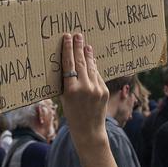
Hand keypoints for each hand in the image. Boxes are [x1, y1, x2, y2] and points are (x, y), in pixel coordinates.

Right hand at [60, 33, 109, 149]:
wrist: (89, 131)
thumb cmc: (72, 115)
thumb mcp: (64, 99)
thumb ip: (65, 82)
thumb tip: (68, 64)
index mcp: (70, 89)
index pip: (69, 64)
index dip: (68, 49)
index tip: (67, 37)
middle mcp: (84, 87)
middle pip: (81, 61)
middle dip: (79, 47)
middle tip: (78, 35)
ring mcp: (96, 88)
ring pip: (91, 66)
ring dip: (88, 55)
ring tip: (86, 45)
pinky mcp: (104, 90)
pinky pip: (97, 75)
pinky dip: (93, 68)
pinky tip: (91, 60)